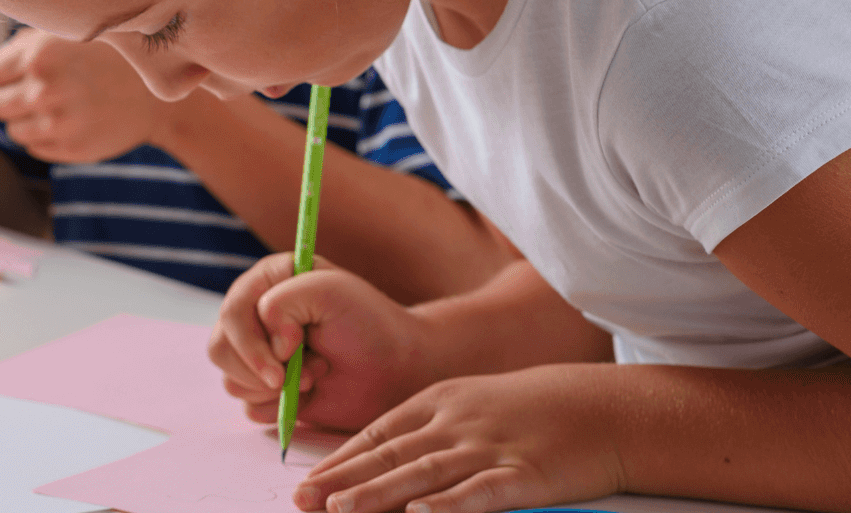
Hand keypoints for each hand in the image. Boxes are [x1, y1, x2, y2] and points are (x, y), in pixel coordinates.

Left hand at [0, 28, 162, 163]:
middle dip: (12, 100)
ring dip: (28, 121)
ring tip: (57, 107)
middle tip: (40, 93)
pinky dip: (45, 138)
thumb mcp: (65, 36)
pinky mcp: (69, 148)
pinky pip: (34, 148)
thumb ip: (21, 48)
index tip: (20, 74)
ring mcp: (57, 123)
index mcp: (39, 56)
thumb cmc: (104, 60)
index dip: (3, 75)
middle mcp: (45, 90)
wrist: (153, 95)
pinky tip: (70, 122)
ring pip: (13, 131)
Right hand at [209, 253, 439, 433]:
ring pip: (231, 380)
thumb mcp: (330, 291)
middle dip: (261, 368)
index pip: (231, 313)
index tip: (289, 354)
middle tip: (305, 372)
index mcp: (265, 282)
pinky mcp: (267, 390)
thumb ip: (284, 302)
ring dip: (274, 387)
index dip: (253, 341)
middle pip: (220, 349)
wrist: (398, 367)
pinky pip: (248, 407)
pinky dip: (277, 407)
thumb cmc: (369, 322)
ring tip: (314, 375)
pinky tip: (308, 393)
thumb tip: (270, 344)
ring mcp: (258, 354)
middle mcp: (254, 316)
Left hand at [294, 365, 627, 512]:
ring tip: (339, 508)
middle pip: (390, 455)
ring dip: (378, 492)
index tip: (304, 481)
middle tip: (301, 499)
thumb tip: (382, 461)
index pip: (376, 434)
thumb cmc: (532, 411)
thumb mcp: (471, 406)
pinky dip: (450, 504)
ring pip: (423, 473)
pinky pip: (481, 491)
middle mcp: (456, 423)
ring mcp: (489, 447)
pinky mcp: (525, 474)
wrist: (604, 407)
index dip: (339, 460)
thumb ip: (427, 430)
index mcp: (438, 402)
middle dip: (342, 480)